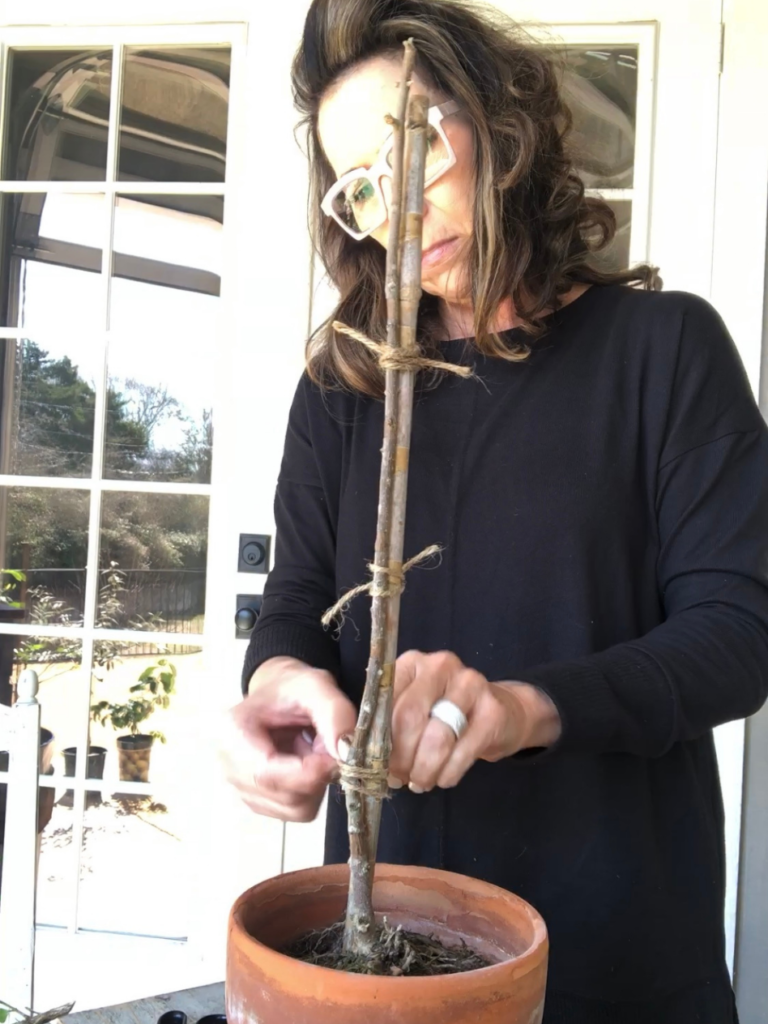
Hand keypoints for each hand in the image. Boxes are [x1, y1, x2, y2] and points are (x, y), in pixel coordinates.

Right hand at [221, 656, 356, 821]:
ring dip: (318, 784)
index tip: (336, 758)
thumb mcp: (317, 686)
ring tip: (315, 751)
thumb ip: (335, 714)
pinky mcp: (259, 801)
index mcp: (233, 732)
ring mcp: (241, 788)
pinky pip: (296, 811)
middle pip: (283, 795)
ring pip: (294, 808)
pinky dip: (313, 791)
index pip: (267, 773)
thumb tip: (345, 753)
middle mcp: (229, 765)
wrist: (280, 696)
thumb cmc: (293, 688)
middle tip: (328, 746)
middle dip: (317, 776)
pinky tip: (307, 764)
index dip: (308, 773)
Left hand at [389, 650, 560, 792]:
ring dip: (423, 770)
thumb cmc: (444, 713)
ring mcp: (470, 684)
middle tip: (399, 778)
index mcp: (412, 662)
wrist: (502, 711)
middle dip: (400, 758)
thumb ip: (385, 723)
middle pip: (408, 718)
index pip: (383, 701)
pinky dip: (448, 773)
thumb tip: (353, 753)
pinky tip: (443, 778)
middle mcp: (440, 666)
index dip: (376, 739)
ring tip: (420, 782)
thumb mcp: (412, 708)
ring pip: (436, 738)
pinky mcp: (493, 710)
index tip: (375, 764)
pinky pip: (463, 752)